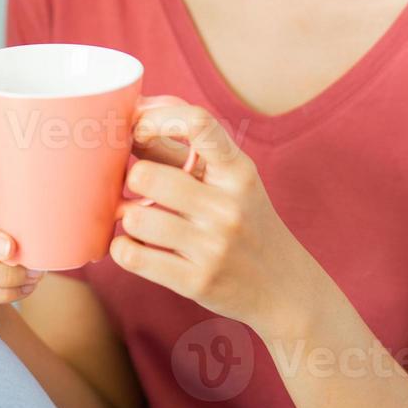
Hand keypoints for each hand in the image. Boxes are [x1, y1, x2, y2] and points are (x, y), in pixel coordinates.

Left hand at [110, 103, 312, 333]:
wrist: (285, 288)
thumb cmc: (245, 222)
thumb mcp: (230, 181)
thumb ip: (181, 152)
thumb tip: (129, 125)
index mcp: (238, 172)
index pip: (197, 123)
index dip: (155, 119)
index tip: (140, 130)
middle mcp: (228, 207)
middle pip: (145, 175)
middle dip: (133, 180)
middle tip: (140, 189)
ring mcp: (213, 247)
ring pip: (134, 218)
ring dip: (128, 218)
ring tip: (142, 221)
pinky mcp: (196, 282)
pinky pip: (132, 255)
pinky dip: (122, 248)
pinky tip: (135, 246)